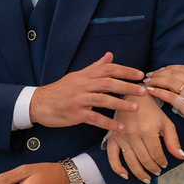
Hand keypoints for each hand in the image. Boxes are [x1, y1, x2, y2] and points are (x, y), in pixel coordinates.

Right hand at [30, 52, 147, 130]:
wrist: (39, 103)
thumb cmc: (60, 90)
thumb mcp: (77, 76)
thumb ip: (95, 67)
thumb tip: (109, 55)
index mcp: (85, 75)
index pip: (108, 69)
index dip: (125, 71)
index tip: (140, 75)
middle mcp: (83, 85)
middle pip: (108, 83)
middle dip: (127, 86)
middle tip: (143, 91)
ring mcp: (79, 100)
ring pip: (103, 100)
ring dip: (121, 104)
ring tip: (136, 108)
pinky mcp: (75, 114)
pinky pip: (94, 118)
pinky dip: (108, 123)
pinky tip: (120, 127)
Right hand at [106, 94, 183, 182]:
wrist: (134, 98)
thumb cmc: (151, 111)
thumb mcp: (166, 123)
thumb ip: (173, 141)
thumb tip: (181, 156)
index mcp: (147, 130)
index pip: (156, 154)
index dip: (162, 162)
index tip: (164, 164)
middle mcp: (133, 134)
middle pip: (144, 159)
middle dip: (152, 168)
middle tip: (157, 171)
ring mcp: (121, 136)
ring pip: (131, 161)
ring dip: (139, 173)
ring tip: (146, 178)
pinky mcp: (112, 138)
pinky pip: (112, 157)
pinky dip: (117, 168)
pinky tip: (125, 175)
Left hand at [146, 66, 183, 148]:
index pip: (183, 69)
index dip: (170, 68)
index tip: (162, 70)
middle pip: (173, 73)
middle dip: (159, 73)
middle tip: (149, 75)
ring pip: (169, 82)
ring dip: (155, 80)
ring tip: (146, 82)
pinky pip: (169, 96)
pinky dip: (158, 92)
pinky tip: (150, 91)